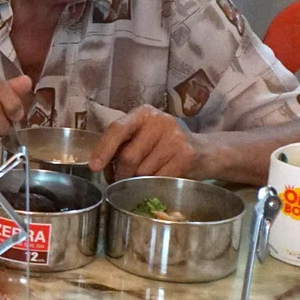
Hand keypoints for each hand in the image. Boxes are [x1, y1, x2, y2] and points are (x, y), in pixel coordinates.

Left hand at [89, 105, 205, 178]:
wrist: (204, 151)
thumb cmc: (164, 145)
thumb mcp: (143, 135)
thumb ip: (122, 143)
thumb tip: (99, 165)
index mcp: (143, 113)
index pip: (117, 129)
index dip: (103, 150)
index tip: (94, 167)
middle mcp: (159, 121)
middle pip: (128, 157)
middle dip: (121, 174)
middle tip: (122, 179)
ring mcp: (174, 138)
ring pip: (142, 172)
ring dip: (138, 182)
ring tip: (145, 177)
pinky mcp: (186, 155)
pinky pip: (158, 179)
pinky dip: (154, 186)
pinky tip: (159, 180)